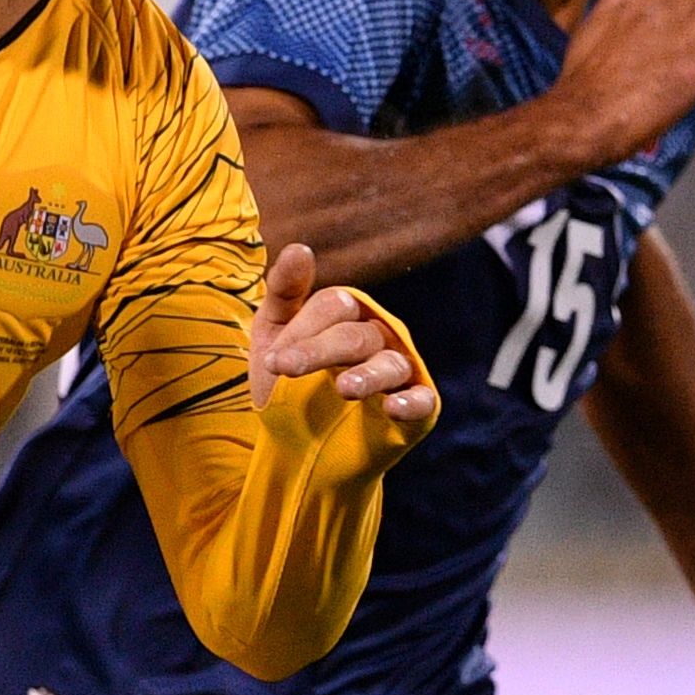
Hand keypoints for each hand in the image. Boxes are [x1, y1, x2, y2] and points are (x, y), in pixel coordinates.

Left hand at [247, 242, 437, 426]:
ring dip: (367, 375)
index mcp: (347, 313)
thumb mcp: (273, 334)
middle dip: (318, 351)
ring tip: (344, 389)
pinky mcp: (415, 408)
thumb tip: (299, 248)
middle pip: (354, 334)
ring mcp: (398, 371)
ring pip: (388, 363)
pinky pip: (422, 399)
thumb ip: (284, 291)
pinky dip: (412, 402)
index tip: (272, 361)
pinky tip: (393, 406)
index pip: (333, 306)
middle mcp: (377, 336)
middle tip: (284, 369)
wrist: (293, 446)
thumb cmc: (285, 382)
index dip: (303, 330)